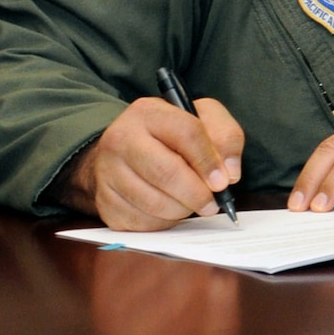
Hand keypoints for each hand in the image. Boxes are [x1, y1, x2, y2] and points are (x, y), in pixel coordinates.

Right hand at [57, 96, 243, 230]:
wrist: (126, 150)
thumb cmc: (172, 134)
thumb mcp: (204, 119)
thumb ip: (226, 138)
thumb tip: (229, 174)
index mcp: (148, 112)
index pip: (186, 133)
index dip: (209, 161)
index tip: (223, 181)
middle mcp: (121, 139)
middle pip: (166, 172)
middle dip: (196, 193)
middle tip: (213, 204)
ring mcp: (107, 172)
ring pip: (152, 202)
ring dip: (181, 210)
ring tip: (192, 204)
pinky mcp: (103, 201)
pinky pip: (139, 222)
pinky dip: (162, 222)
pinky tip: (170, 210)